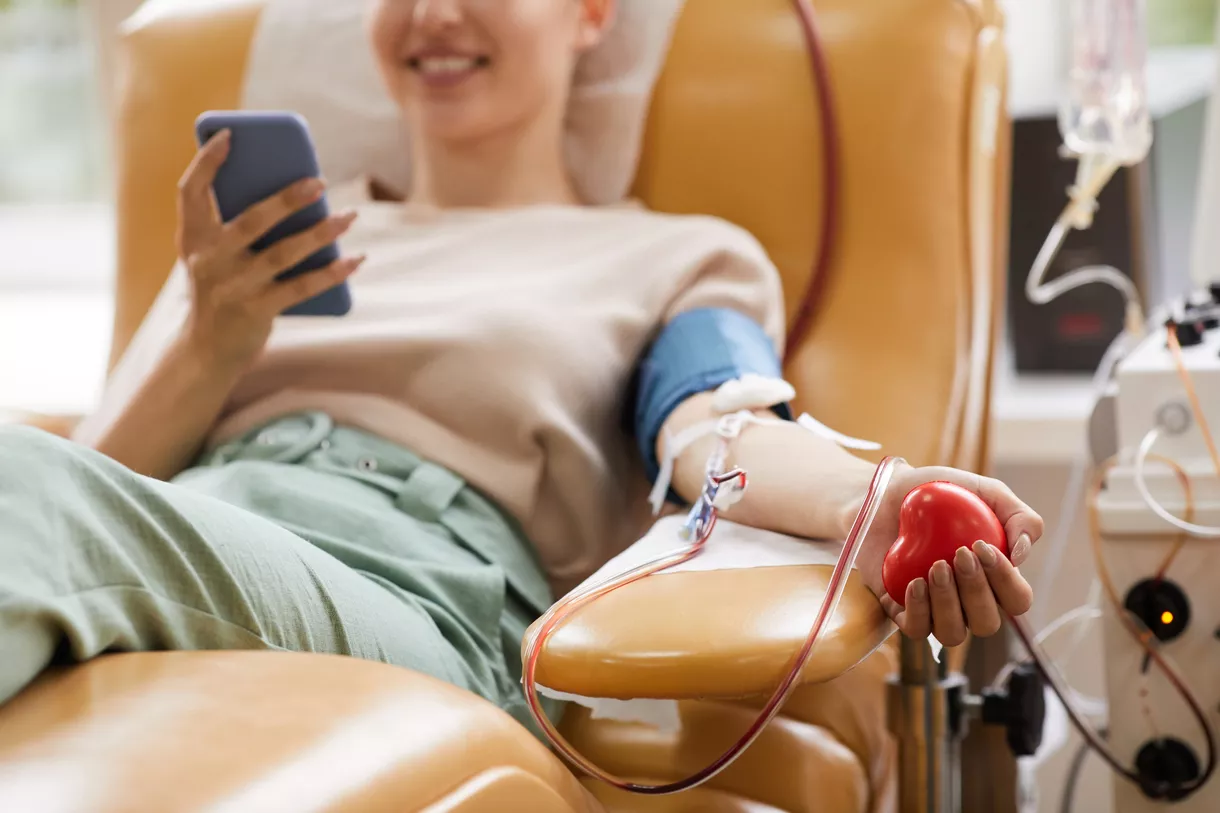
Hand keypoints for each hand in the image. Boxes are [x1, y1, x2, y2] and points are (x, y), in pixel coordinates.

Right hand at [175, 129, 365, 371]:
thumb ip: (238, 226)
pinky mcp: (256, 311)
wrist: (205, 350)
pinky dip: (332, 272)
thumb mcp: (214, 256)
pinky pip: (301, 288)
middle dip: (287, 199)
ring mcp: (233, 287)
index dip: (207, 162)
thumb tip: (301, 194)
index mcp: (192, 239)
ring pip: (283, 254)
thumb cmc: (220, 289)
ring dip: (320, 233)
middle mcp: (208, 260)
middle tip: (320, 181)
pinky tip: (355, 260)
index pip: (190, 192)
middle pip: (252, 221)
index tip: (230, 137)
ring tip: (349, 217)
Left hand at [853, 461, 1043, 646]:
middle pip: (987, 623)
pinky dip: (918, 609)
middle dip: (976, 590)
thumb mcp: (986, 492)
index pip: (1017, 600)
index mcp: (994, 579)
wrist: (886, 493)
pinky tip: (915, 582)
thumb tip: (1021, 557)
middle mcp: (968, 603)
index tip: (982, 547)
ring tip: (936, 567)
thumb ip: (1019, 517)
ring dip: (948, 603)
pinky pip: (916, 629)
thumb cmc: (940, 495)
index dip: (1006, 581)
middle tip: (959, 554)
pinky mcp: (902, 611)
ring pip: (953, 633)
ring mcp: (935, 611)